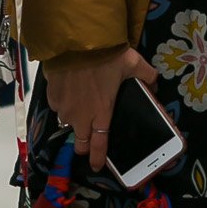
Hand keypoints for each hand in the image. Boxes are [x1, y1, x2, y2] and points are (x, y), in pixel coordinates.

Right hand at [46, 47, 157, 174]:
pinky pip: (57, 105)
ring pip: (67, 122)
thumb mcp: (133, 63)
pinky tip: (69, 92)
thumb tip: (155, 84)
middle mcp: (81, 115)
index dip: (98, 158)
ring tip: (80, 108)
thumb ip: (146, 76)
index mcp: (101, 113)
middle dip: (84, 145)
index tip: (97, 166)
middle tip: (87, 142)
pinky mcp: (51, 95)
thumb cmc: (107, 55)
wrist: (76, 41)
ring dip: (73, 120)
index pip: (99, 144)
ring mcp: (63, 106)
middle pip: (80, 141)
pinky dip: (63, 103)